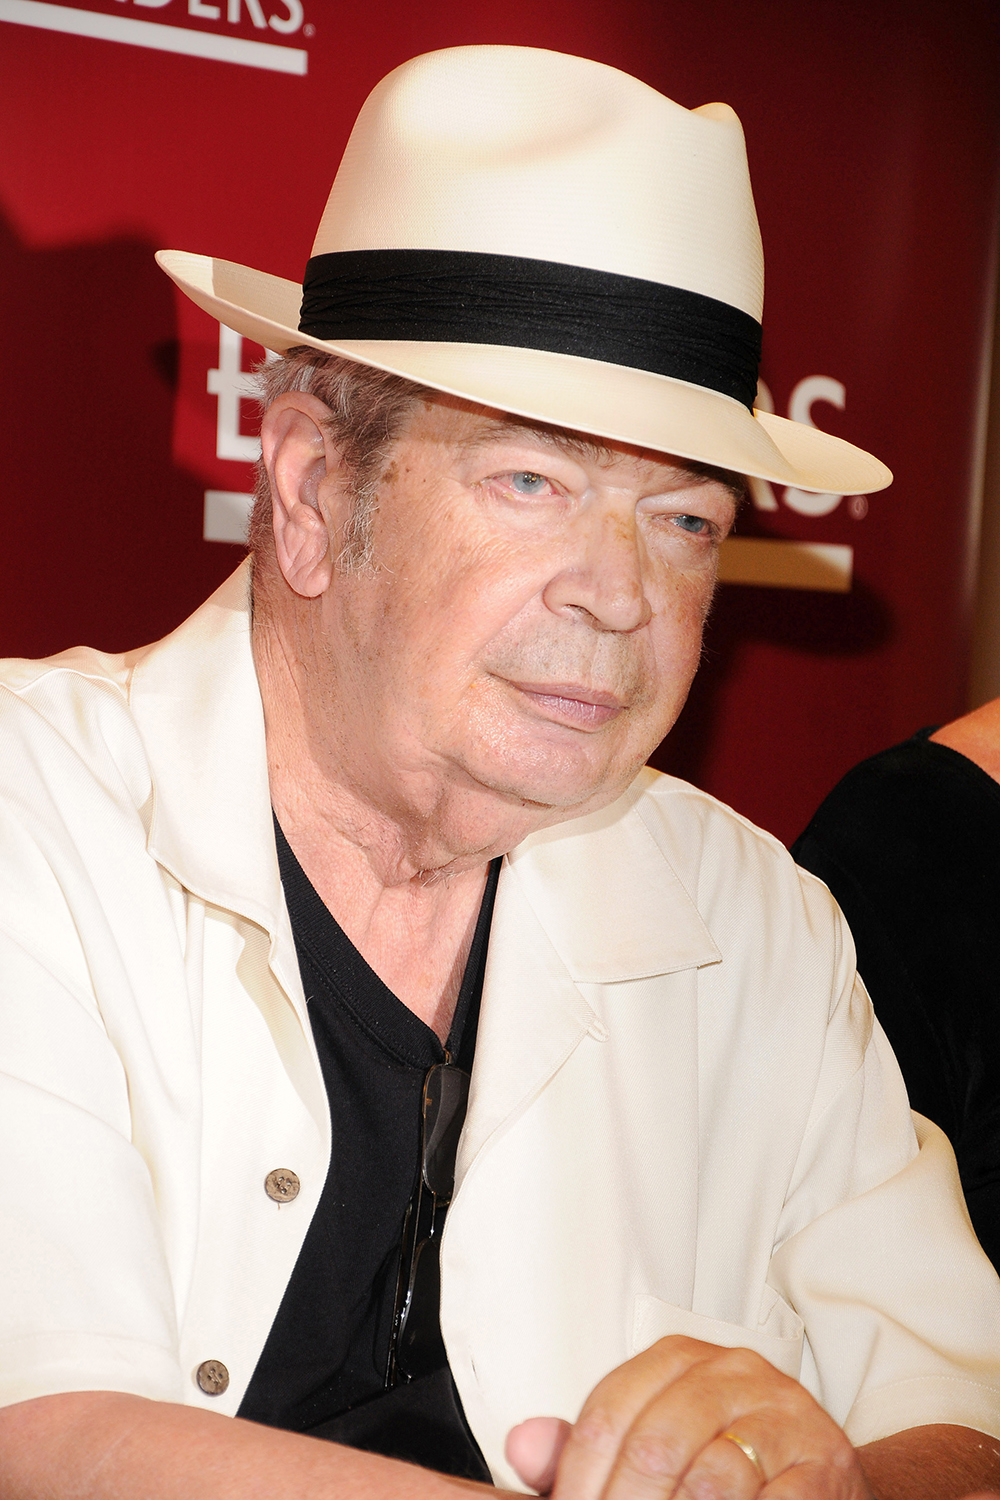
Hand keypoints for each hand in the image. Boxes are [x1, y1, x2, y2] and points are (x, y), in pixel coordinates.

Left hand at [505, 1335, 870, 1498]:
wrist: (823, 1481)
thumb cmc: (729, 1466)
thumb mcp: (654, 1450)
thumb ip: (585, 1451)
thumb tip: (521, 1445)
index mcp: (679, 1359)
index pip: (607, 1414)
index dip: (578, 1480)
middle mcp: (733, 1370)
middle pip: (653, 1447)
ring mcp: (784, 1411)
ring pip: (710, 1480)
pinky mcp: (825, 1460)